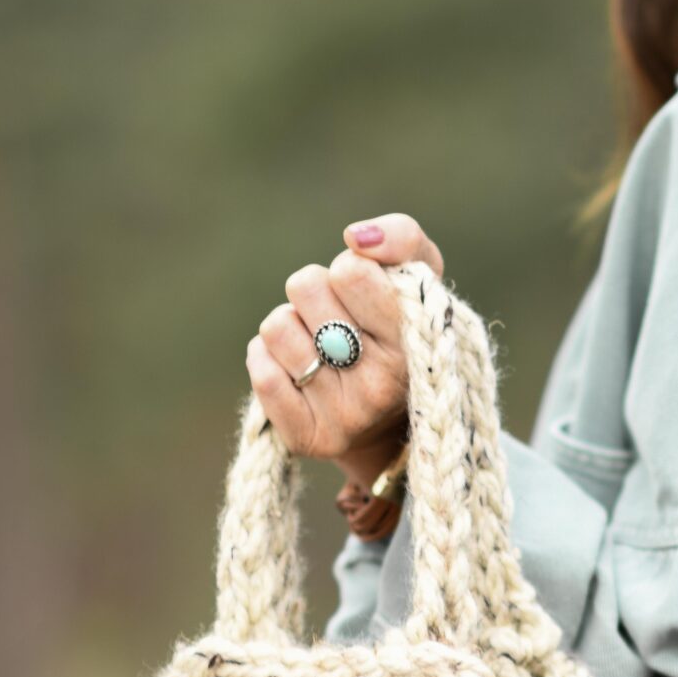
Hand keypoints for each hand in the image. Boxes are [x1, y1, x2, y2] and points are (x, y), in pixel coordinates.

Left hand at [245, 212, 445, 543]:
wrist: (391, 422)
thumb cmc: (397, 330)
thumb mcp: (416, 278)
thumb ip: (400, 238)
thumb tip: (356, 238)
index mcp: (415, 340)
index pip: (350, 271)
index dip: (349, 270)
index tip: (365, 295)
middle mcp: (384, 386)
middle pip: (305, 286)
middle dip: (316, 294)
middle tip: (339, 322)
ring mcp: (345, 417)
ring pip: (276, 327)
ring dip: (290, 325)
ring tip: (318, 346)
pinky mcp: (307, 438)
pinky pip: (261, 369)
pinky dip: (268, 357)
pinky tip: (296, 370)